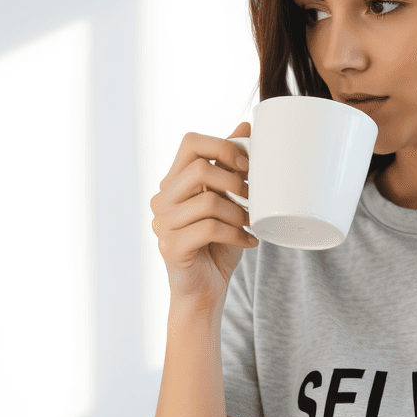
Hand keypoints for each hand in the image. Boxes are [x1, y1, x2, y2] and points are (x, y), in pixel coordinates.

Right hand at [149, 123, 257, 308]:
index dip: (223, 146)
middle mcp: (162, 199)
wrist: (206, 290)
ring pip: (208, 201)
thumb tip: (245, 126)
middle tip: (254, 198)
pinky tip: (249, 241)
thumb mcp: (229, 200)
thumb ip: (230, 166)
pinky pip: (209, 229)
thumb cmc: (218, 244)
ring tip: (251, 223)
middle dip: (236, 181)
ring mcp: (163, 223)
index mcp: (174, 181)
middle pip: (200, 168)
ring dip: (239, 212)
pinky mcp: (171, 247)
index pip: (191, 142)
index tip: (249, 164)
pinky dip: (237, 234)